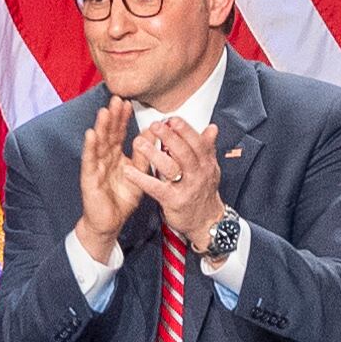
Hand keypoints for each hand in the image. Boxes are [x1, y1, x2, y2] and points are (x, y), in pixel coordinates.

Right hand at [76, 100, 150, 261]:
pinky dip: (90, 147)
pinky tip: (91, 134)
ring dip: (101, 127)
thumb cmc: (122, 199)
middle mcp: (104, 158)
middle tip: (116, 98)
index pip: (119, 133)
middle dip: (112, 117)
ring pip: (98, 143)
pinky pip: (90, 161)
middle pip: (108, 134)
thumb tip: (153, 134)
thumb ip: (144, 156)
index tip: (127, 102)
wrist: (110, 223)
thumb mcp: (139, 175)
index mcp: (116, 156)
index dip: (122, 118)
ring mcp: (95, 167)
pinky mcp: (89, 178)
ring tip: (104, 111)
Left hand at [133, 116, 228, 248]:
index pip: (197, 142)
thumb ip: (207, 147)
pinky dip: (141, 179)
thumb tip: (212, 127)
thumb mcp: (209, 168)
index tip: (171, 119)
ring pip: (171, 168)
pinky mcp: (174, 201)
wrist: (207, 222)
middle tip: (154, 126)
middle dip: (169, 137)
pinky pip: (156, 188)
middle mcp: (199, 174)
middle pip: (184, 152)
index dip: (184, 129)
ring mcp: (187, 188)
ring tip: (138, 142)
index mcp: (207, 162)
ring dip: (153, 154)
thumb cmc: (203, 192)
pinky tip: (128, 171)